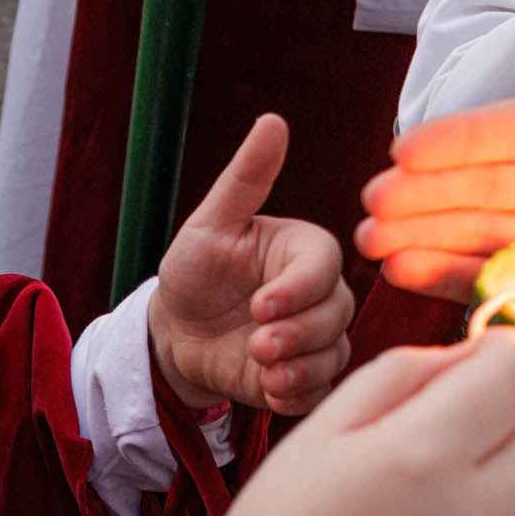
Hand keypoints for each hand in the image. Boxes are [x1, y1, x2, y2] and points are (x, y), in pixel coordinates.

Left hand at [151, 113, 355, 415]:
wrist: (177, 333)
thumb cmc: (194, 270)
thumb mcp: (211, 222)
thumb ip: (246, 177)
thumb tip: (273, 120)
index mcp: (307, 250)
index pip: (324, 268)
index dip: (297, 291)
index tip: (260, 306)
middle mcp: (322, 293)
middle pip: (337, 316)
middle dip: (297, 334)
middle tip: (256, 343)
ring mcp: (318, 337)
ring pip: (334, 355)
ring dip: (298, 368)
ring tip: (259, 367)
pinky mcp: (307, 377)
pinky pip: (321, 391)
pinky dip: (296, 394)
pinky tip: (266, 388)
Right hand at [359, 30, 514, 460]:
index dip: (456, 142)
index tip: (398, 154)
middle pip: (491, 188)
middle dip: (424, 196)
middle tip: (364, 212)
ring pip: (491, 240)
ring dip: (429, 240)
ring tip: (372, 248)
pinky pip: (513, 295)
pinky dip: (462, 288)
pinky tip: (416, 284)